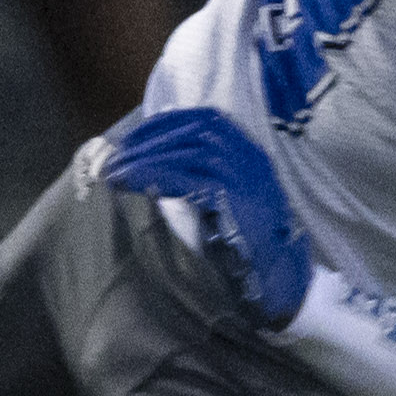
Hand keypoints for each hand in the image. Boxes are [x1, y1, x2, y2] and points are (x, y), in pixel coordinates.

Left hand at [98, 105, 311, 326]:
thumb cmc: (249, 242)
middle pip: (193, 131)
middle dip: (149, 140)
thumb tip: (160, 161)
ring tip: (115, 172)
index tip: (135, 135)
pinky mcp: (233, 198)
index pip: (206, 119)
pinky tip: (130, 182)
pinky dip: (153, 175)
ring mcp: (245, 176)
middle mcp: (250, 157)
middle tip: (116, 155)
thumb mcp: (232, 200)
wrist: (280, 276)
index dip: (166, 123)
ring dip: (145, 157)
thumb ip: (207, 177)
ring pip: (187, 151)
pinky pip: (185, 178)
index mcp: (251, 153)